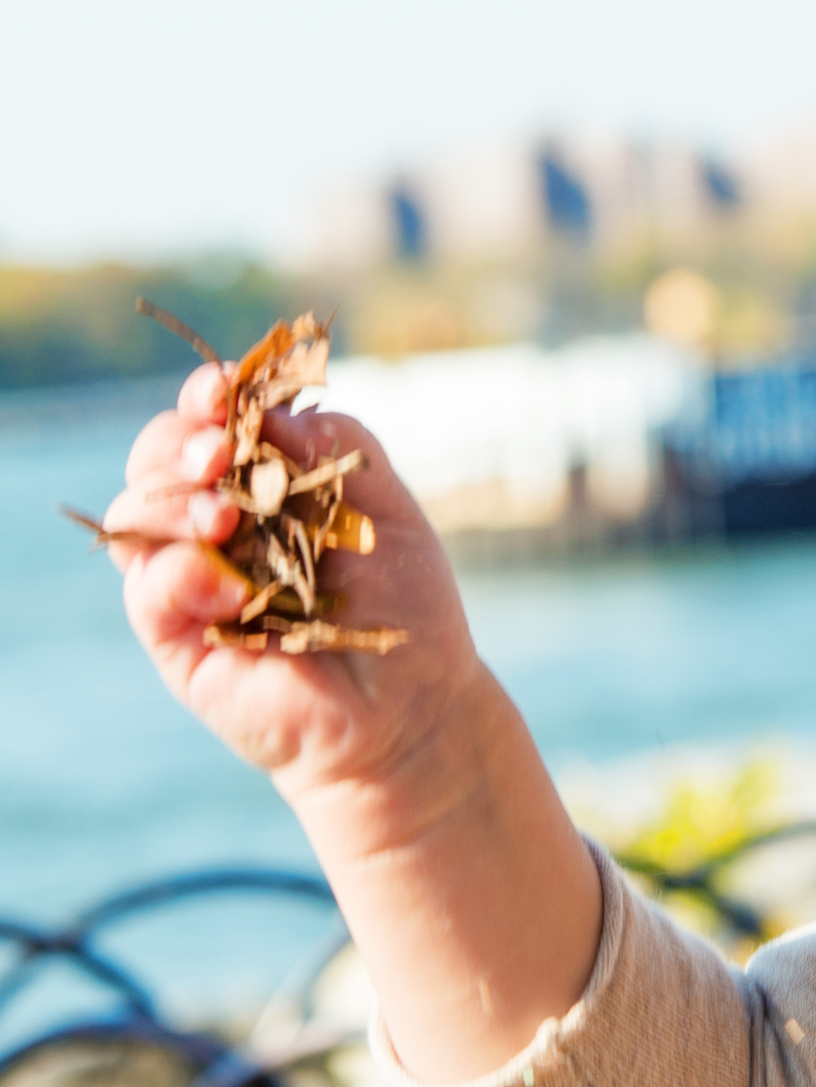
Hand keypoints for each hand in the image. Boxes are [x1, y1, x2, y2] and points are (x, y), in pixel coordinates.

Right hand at [110, 361, 483, 804]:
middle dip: (179, 442)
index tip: (221, 389)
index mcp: (259, 481)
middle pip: (156, 460)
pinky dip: (180, 572)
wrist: (410, 696)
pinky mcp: (177, 637)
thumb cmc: (401, 597)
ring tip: (226, 517)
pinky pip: (146, 588)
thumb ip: (333, 444)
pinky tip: (229, 584)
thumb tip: (266, 412)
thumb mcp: (383, 502)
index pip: (207, 424)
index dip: (204, 398)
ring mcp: (190, 578)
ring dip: (174, 501)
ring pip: (134, 515)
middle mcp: (214, 523)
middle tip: (219, 452)